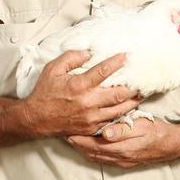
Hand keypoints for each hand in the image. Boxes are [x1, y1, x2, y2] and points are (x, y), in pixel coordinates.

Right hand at [22, 50, 141, 137]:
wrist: (36, 119)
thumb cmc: (44, 93)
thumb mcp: (53, 69)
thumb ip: (71, 58)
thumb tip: (88, 52)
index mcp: (79, 85)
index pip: (104, 71)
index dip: (117, 62)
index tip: (127, 55)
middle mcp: (88, 102)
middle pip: (118, 93)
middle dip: (133, 86)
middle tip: (143, 79)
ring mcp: (91, 116)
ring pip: (119, 109)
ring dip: (133, 101)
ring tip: (142, 94)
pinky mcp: (91, 127)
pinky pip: (111, 120)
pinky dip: (122, 114)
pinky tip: (128, 108)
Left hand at [67, 117, 179, 168]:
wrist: (172, 145)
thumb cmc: (157, 131)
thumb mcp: (142, 126)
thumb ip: (123, 129)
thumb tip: (105, 133)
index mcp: (121, 148)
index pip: (93, 144)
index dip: (79, 138)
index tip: (68, 130)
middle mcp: (119, 158)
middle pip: (91, 153)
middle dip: (76, 144)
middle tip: (64, 134)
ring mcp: (122, 162)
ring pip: (96, 157)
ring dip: (83, 150)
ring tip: (72, 140)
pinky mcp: (125, 162)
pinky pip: (103, 160)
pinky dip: (92, 154)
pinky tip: (88, 148)